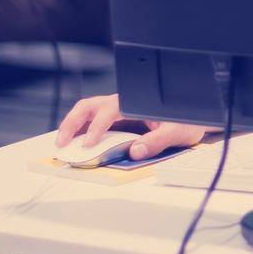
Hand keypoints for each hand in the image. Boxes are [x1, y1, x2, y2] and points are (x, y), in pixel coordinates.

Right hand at [55, 93, 204, 159]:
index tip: (90, 143)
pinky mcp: (113, 121)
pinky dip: (79, 132)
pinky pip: (91, 123)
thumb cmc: (184, 121)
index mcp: (134, 102)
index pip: (109, 111)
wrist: (190, 117)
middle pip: (89, 107)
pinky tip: (74, 145)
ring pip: (86, 112)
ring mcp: (115, 111)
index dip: (97, 127)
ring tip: (61, 145)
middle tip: (62, 143)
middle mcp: (121, 104)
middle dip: (72, 123)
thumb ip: (157, 141)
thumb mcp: (177, 131)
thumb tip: (136, 151)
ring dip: (71, 126)